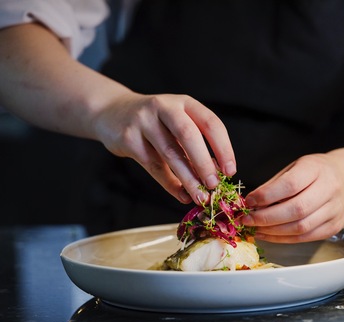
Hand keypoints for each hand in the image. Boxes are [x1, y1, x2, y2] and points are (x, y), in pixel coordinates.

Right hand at [93, 92, 235, 203]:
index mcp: (184, 102)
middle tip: (215, 185)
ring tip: (201, 196)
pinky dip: (170, 184)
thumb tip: (216, 173)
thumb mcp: (177, 123)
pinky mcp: (128, 138)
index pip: (210, 123)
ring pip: (170, 153)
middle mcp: (164, 107)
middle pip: (188, 135)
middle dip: (204, 163)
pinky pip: (153, 166)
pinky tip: (182, 195)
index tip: (230, 171)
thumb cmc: (155, 122)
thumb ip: (195, 143)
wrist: (112, 112)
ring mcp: (144, 121)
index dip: (223, 148)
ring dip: (188, 178)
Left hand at [242, 153, 343, 242]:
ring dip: (273, 231)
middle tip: (247, 219)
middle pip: (296, 209)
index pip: (291, 184)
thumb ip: (274, 184)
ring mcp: (334, 210)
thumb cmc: (316, 173)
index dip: (267, 196)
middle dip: (267, 218)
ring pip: (301, 227)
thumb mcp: (295, 167)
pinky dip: (284, 239)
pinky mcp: (333, 227)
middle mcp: (330, 189)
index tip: (249, 201)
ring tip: (255, 228)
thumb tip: (251, 202)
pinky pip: (306, 237)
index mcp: (317, 169)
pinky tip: (269, 235)